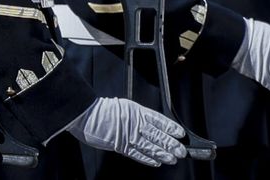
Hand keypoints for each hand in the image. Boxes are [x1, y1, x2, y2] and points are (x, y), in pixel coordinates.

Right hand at [67, 97, 186, 166]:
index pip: (159, 120)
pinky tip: (156, 162)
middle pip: (158, 135)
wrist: (87, 114)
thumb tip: (150, 124)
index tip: (180, 133)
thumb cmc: (102, 110)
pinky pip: (138, 154)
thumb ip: (137, 116)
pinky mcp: (121, 146)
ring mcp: (129, 135)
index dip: (171, 127)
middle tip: (182, 150)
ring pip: (150, 146)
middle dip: (171, 144)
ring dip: (163, 153)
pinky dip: (148, 159)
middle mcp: (136, 123)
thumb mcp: (124, 106)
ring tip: (173, 158)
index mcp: (137, 111)